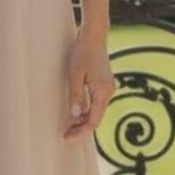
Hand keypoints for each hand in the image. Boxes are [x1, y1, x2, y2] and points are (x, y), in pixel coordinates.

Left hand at [63, 25, 114, 139]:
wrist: (93, 37)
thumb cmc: (82, 53)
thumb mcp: (74, 75)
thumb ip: (76, 96)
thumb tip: (74, 116)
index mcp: (102, 92)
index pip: (93, 120)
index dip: (80, 131)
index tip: (67, 136)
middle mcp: (109, 92)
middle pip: (96, 118)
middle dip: (81, 128)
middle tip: (65, 134)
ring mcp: (108, 88)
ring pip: (97, 111)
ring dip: (84, 119)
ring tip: (68, 125)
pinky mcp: (105, 85)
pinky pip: (97, 103)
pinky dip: (87, 110)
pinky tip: (76, 112)